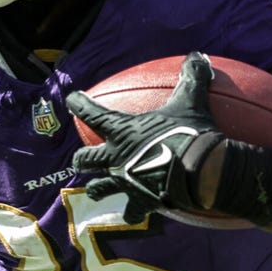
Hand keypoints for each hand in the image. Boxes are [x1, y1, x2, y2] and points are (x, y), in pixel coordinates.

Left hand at [68, 52, 225, 223]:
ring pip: (100, 189)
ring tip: (96, 191)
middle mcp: (116, 158)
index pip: (92, 113)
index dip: (79, 104)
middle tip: (80, 159)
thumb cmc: (190, 132)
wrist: (200, 171)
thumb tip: (198, 56)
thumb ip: (192, 78)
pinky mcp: (140, 201)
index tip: (71, 99)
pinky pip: (131, 212)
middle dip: (81, 160)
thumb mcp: (191, 101)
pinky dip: (132, 213)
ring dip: (98, 189)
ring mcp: (125, 182)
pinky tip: (134, 215)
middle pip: (86, 160)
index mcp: (122, 131)